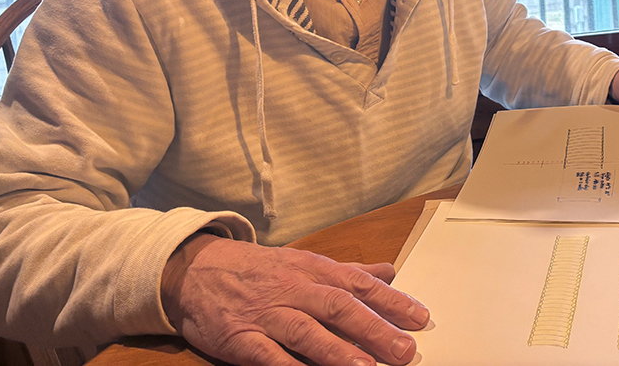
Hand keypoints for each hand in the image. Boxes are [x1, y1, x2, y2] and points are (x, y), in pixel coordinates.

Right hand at [160, 234, 428, 365]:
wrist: (197, 269)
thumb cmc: (260, 269)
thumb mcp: (306, 262)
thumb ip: (349, 271)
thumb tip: (390, 271)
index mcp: (314, 270)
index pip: (359, 284)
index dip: (391, 301)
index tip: (420, 317)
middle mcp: (294, 289)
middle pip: (339, 307)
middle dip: (374, 329)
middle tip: (405, 350)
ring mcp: (267, 314)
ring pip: (307, 331)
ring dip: (338, 351)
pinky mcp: (242, 338)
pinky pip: (268, 355)